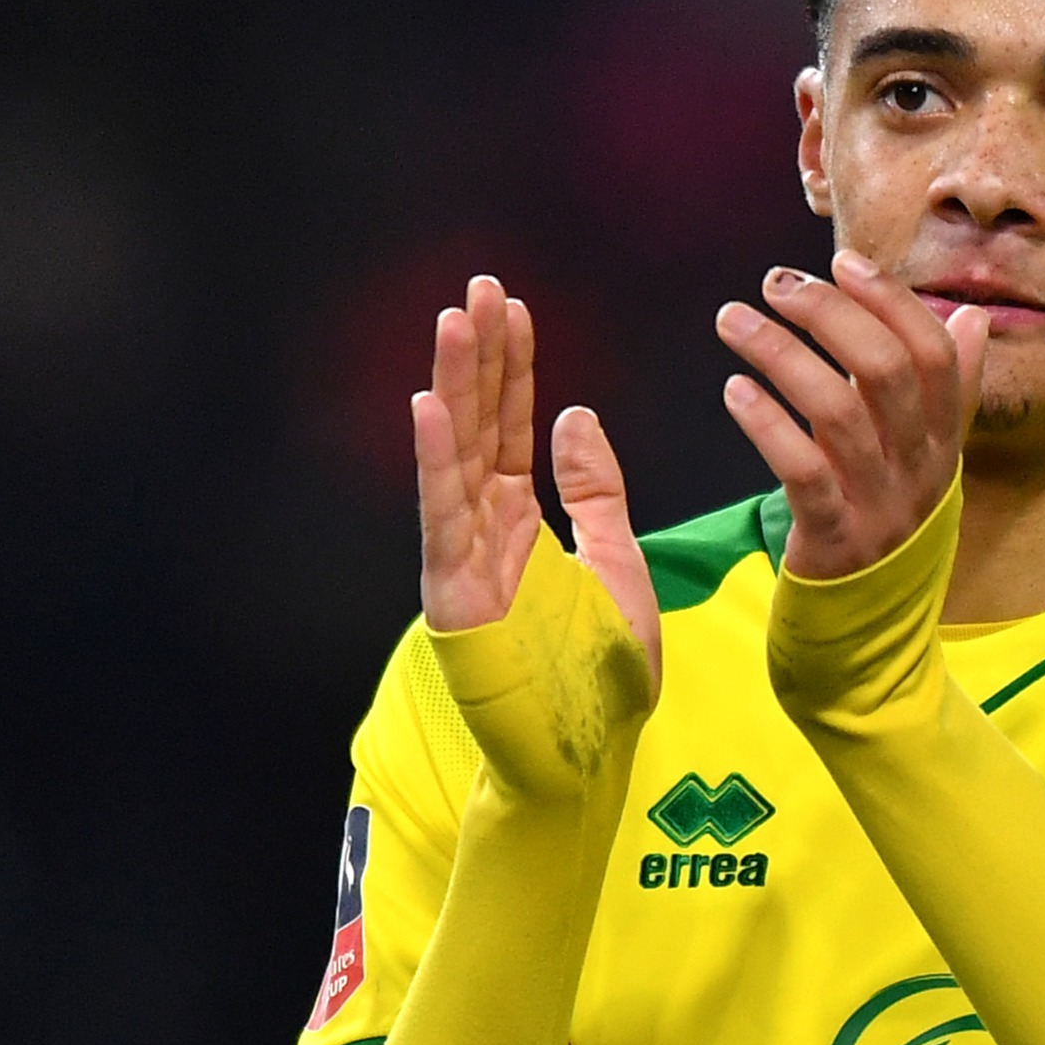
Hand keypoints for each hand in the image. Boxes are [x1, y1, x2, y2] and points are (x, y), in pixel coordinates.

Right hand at [412, 276, 660, 678]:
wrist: (589, 755)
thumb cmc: (599, 674)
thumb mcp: (617, 561)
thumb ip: (597, 492)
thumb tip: (576, 414)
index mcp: (521, 519)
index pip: (510, 425)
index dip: (513, 365)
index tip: (512, 306)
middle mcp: (484, 529)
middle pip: (477, 425)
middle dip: (479, 357)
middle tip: (479, 288)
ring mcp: (464, 559)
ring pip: (454, 456)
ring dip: (452, 388)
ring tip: (454, 324)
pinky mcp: (454, 595)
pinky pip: (441, 517)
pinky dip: (433, 462)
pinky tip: (427, 408)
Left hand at [716, 250, 988, 581]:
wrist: (870, 622)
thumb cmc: (888, 514)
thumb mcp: (925, 453)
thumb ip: (948, 387)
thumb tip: (971, 316)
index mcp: (943, 438)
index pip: (933, 353)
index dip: (890, 300)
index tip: (841, 261)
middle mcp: (920, 468)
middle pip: (886, 371)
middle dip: (828, 314)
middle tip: (775, 283)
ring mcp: (880, 505)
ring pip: (838, 413)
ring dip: (779, 354)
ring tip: (732, 319)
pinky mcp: (835, 539)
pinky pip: (802, 471)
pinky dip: (766, 423)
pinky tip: (734, 390)